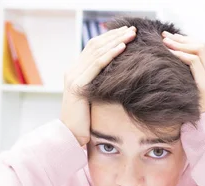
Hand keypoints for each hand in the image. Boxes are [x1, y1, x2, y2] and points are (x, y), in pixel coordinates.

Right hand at [61, 26, 135, 145]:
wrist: (71, 136)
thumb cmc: (88, 123)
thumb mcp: (97, 99)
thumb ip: (104, 86)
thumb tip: (122, 79)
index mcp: (77, 71)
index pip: (94, 47)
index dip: (111, 38)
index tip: (128, 32)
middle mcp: (73, 70)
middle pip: (96, 45)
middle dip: (115, 35)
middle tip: (133, 29)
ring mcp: (74, 76)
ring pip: (97, 51)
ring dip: (116, 40)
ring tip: (131, 34)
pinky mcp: (78, 85)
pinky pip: (96, 65)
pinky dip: (110, 54)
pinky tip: (122, 47)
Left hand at [162, 32, 204, 112]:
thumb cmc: (199, 112)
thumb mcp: (199, 91)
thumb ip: (196, 76)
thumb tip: (180, 60)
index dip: (190, 41)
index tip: (175, 39)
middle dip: (184, 39)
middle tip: (167, 36)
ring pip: (200, 50)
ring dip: (181, 44)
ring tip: (165, 42)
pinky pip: (195, 62)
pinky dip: (182, 54)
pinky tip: (171, 53)